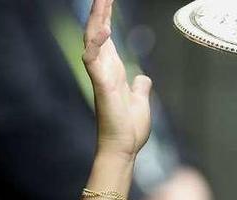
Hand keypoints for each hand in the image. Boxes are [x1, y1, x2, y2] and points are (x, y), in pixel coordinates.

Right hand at [83, 0, 151, 161]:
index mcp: (112, 70)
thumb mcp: (140, 101)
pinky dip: (97, 43)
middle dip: (100, 11)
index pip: (106, 37)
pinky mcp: (101, 85)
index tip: (108, 0)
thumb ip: (139, 87)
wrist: (124, 148)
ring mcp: (100, 76)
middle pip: (97, 32)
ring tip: (102, 0)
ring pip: (93, 40)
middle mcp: (103, 69)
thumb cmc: (128, 128)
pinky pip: (94, 60)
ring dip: (97, 20)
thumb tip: (143, 77)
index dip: (106, 18)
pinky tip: (104, 29)